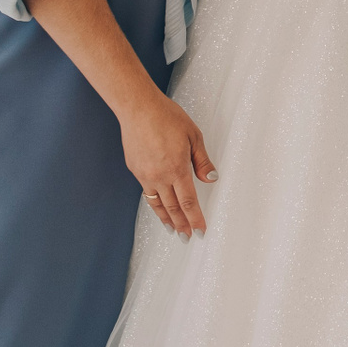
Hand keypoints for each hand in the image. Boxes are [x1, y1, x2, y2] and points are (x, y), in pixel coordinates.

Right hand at [121, 91, 218, 238]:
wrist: (138, 108)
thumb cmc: (167, 117)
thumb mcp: (193, 136)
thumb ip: (202, 161)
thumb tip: (212, 179)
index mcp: (177, 169)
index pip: (189, 202)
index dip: (195, 219)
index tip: (200, 231)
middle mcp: (159, 176)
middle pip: (173, 208)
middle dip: (181, 225)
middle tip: (187, 237)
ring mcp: (145, 174)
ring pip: (157, 203)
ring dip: (166, 218)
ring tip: (172, 229)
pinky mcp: (135, 169)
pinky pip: (147, 191)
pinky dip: (154, 203)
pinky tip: (159, 206)